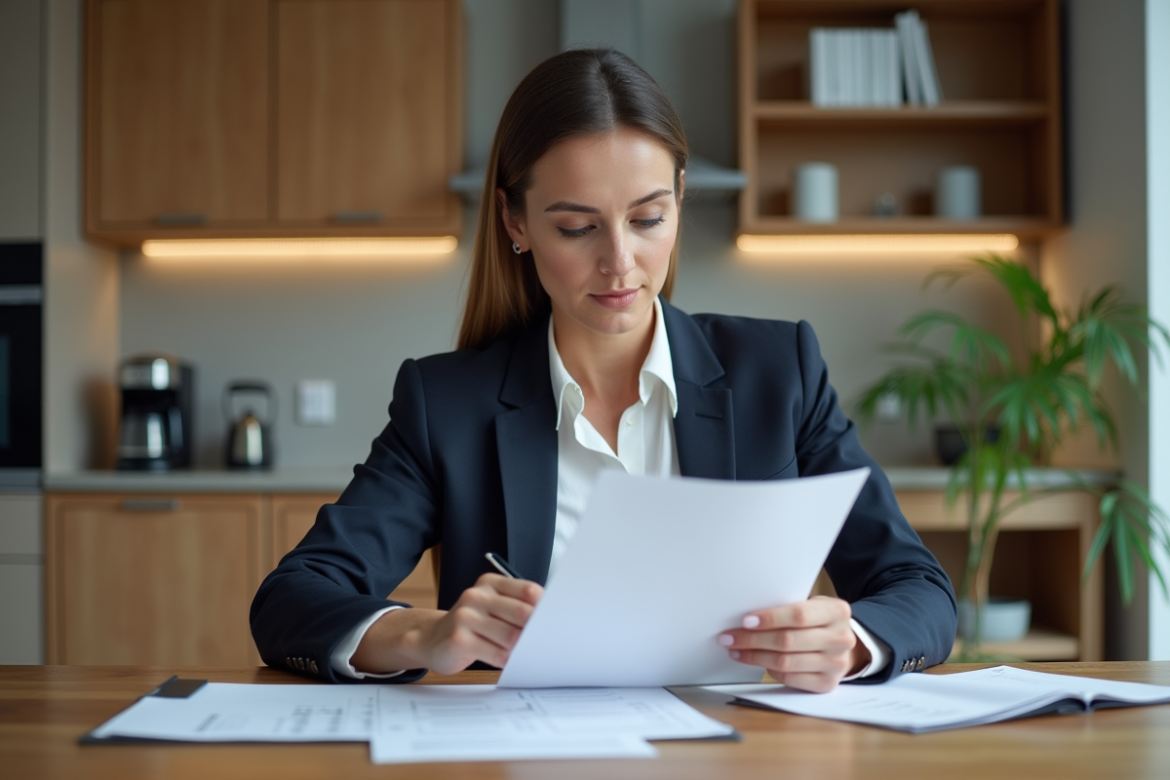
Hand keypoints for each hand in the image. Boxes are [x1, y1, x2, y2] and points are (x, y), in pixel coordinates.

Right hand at [352, 573, 542, 675]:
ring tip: (526, 654)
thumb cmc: (471, 625)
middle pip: (523, 613)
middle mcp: (476, 596)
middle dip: (537, 631)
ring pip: (512, 636)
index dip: (546, 609)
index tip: (556, 622)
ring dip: (523, 649)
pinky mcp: (459, 640)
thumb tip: (550, 622)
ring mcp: (465, 617)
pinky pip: (497, 653)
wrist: (430, 639)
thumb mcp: (491, 607)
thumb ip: (516, 608)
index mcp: (489, 583)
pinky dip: (509, 660)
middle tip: (546, 643)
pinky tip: (509, 662)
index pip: (529, 591)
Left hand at [718, 595, 868, 692]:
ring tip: (736, 650)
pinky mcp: (827, 683)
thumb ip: (788, 608)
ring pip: (785, 662)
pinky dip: (769, 670)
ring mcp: (836, 663)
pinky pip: (790, 678)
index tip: (745, 621)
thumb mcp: (811, 606)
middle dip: (753, 639)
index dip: (770, 618)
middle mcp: (840, 638)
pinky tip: (756, 662)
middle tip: (729, 637)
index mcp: (837, 611)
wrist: (843, 644)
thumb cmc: (817, 620)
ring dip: (754, 656)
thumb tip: (747, 617)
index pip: (799, 615)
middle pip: (788, 640)